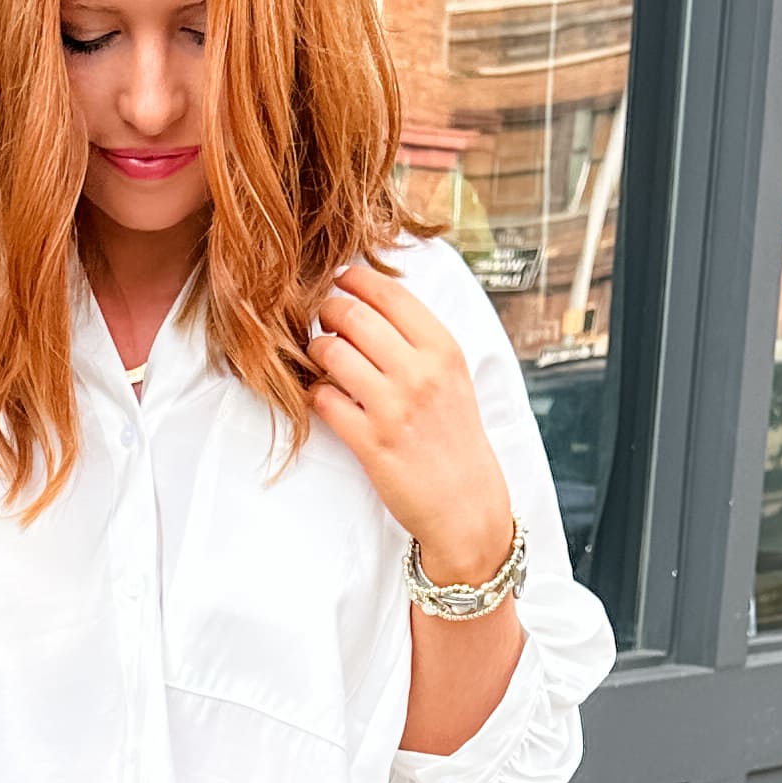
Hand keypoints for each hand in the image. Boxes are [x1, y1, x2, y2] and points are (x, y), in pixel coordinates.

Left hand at [305, 260, 516, 586]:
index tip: (340, 278)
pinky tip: (324, 396)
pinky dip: (316, 392)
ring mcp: (393, 408)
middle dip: (328, 310)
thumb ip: (419, 340)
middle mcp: (420, 374)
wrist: (465, 504)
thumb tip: (374, 299)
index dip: (356, 279)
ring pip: (332, 353)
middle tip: (322, 317)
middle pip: (353, 316)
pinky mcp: (370, 443)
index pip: (390, 294)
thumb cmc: (454, 437)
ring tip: (321, 355)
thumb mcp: (453, 377)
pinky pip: (323, 399)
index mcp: (443, 351)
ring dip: (317, 349)